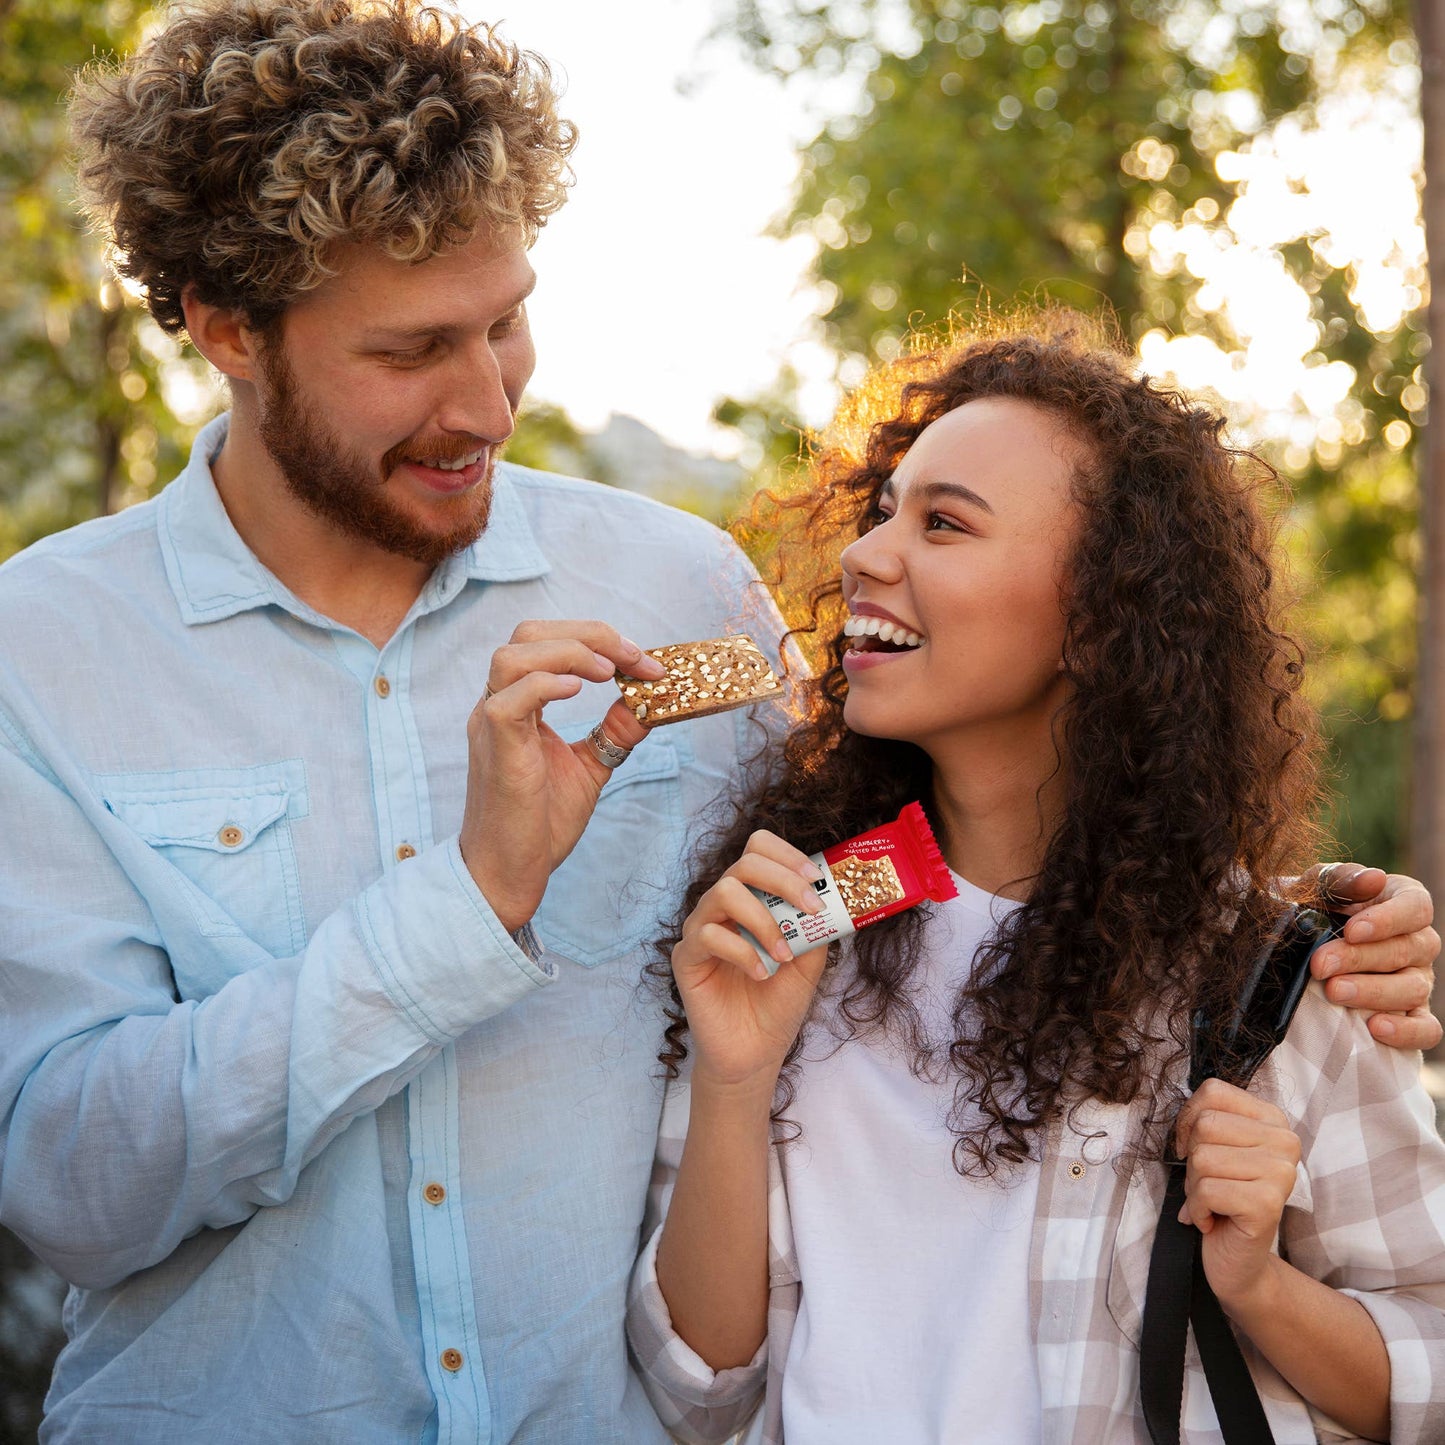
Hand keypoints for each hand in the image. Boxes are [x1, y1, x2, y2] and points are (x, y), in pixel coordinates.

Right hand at [458, 620, 664, 932]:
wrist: (510, 873)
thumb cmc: (540, 825)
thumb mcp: (589, 767)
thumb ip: (614, 732)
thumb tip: (647, 701)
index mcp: (517, 705)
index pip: (546, 642)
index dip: (597, 640)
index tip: (643, 661)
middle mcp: (498, 705)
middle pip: (528, 634)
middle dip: (588, 634)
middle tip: (633, 658)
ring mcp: (491, 725)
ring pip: (512, 655)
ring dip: (568, 652)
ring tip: (608, 672)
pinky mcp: (497, 749)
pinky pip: (509, 699)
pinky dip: (546, 684)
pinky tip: (580, 691)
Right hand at [672, 831, 833, 1092]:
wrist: (754, 1054)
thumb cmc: (778, 1005)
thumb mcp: (809, 961)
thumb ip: (816, 927)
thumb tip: (833, 895)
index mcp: (752, 899)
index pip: (758, 850)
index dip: (786, 854)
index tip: (815, 877)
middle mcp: (723, 906)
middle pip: (744, 863)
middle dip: (783, 880)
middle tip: (810, 908)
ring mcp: (701, 929)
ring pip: (724, 892)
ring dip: (763, 920)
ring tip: (784, 955)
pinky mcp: (686, 957)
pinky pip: (708, 935)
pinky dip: (743, 951)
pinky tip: (760, 974)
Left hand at [1174, 1078, 1300, 1314]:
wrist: (1238, 1261)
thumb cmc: (1221, 1198)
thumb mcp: (1214, 1148)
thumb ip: (1205, 1120)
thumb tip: (1182, 1114)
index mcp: (1272, 1119)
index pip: (1214, 1091)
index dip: (1188, 1119)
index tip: (1192, 1147)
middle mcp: (1285, 1141)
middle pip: (1205, 1125)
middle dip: (1192, 1160)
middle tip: (1209, 1186)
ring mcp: (1281, 1173)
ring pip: (1202, 1158)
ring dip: (1195, 1187)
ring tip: (1213, 1204)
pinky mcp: (1268, 1204)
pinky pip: (1206, 1190)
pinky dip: (1197, 1209)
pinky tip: (1213, 1221)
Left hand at [1302, 863, 1440, 1049]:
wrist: (1294, 947)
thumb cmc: (1310, 908)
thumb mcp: (1316, 887)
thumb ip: (1342, 880)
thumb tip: (1374, 878)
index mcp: (1402, 902)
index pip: (1417, 908)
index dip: (1388, 920)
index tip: (1352, 930)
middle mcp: (1418, 942)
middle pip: (1407, 950)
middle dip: (1360, 959)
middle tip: (1320, 965)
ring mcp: (1418, 980)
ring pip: (1414, 989)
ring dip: (1373, 992)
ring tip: (1334, 992)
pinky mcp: (1412, 1015)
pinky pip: (1426, 1029)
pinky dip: (1406, 1031)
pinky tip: (1375, 1028)